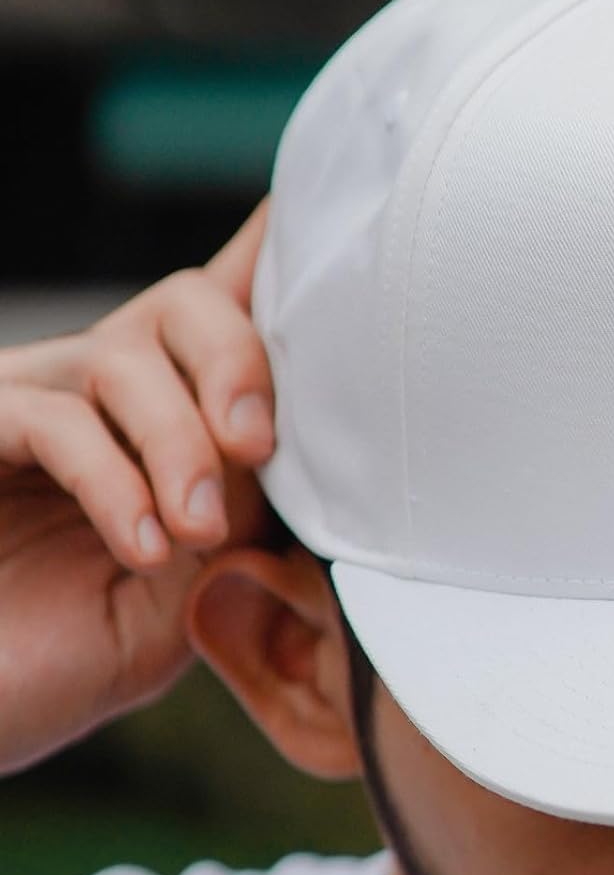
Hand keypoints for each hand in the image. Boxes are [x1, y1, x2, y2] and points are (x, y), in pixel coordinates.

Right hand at [0, 202, 274, 775]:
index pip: (229, 312)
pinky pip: (52, 422)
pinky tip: (145, 547)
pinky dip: (114, 482)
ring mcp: (29, 404)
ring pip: (122, 359)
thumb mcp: (196, 592)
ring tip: (197, 531)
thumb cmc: (77, 655)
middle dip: (239, 363)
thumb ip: (252, 524)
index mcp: (169, 417)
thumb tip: (322, 472)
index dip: (275, 257)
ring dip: (179, 445)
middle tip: (257, 446)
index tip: (319, 218)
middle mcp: (100, 390)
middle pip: (186, 304)